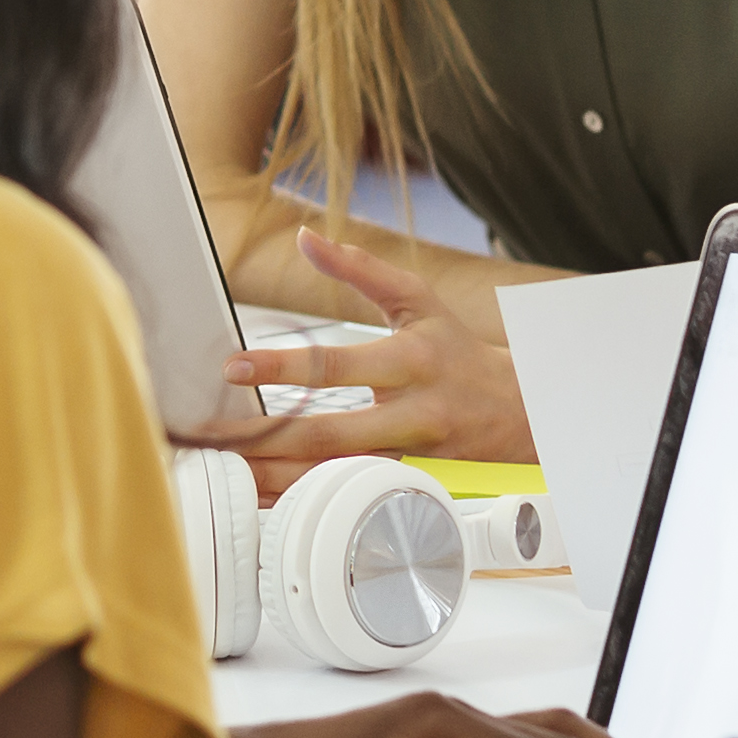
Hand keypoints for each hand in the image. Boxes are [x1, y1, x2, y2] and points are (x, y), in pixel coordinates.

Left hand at [198, 231, 536, 466]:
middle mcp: (412, 413)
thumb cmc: (458, 351)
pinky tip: (271, 498)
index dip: (281, 366)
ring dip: (280, 479)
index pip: (335, 364)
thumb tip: (306, 238)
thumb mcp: (418, 300)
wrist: (521, 411)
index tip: (234, 368)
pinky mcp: (412, 487)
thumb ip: (359, 269)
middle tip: (217, 439)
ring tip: (232, 474)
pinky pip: (353, 497)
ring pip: (339, 475)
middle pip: (330, 434)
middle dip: (268, 439)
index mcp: (410, 360)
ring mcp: (413, 457)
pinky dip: (311, 499)